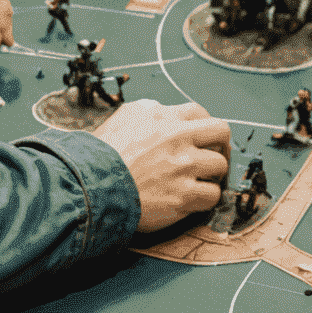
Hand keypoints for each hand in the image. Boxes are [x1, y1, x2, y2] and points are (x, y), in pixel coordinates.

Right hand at [94, 99, 232, 231]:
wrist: (89, 186)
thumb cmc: (100, 154)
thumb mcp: (123, 117)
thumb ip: (149, 112)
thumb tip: (163, 112)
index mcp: (163, 117)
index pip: (199, 112)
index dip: (204, 126)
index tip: (204, 138)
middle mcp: (178, 138)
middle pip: (221, 133)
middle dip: (222, 146)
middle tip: (215, 158)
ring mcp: (183, 167)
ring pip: (220, 166)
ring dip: (213, 175)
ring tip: (202, 183)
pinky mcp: (183, 197)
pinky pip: (212, 196)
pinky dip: (206, 199)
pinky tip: (195, 200)